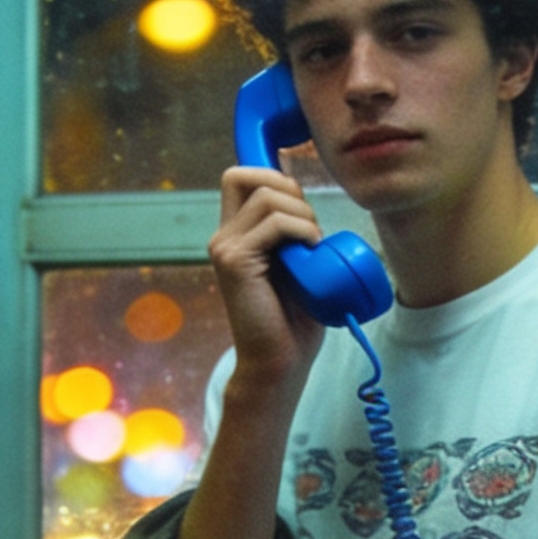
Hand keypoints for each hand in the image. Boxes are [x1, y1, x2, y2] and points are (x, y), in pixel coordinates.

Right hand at [210, 164, 326, 390]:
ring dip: (303, 215)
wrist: (280, 363)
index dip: (273, 174)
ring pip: (268, 195)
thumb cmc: (294, 319)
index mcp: (236, 235)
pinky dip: (302, 230)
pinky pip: (275, 222)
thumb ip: (292, 226)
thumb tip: (298, 184)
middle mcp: (224, 237)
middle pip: (249, 175)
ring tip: (313, 247)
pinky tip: (311, 253)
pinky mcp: (235, 261)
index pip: (240, 175)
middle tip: (310, 231)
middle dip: (291, 191)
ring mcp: (225, 248)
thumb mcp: (298, 261)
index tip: (301, 204)